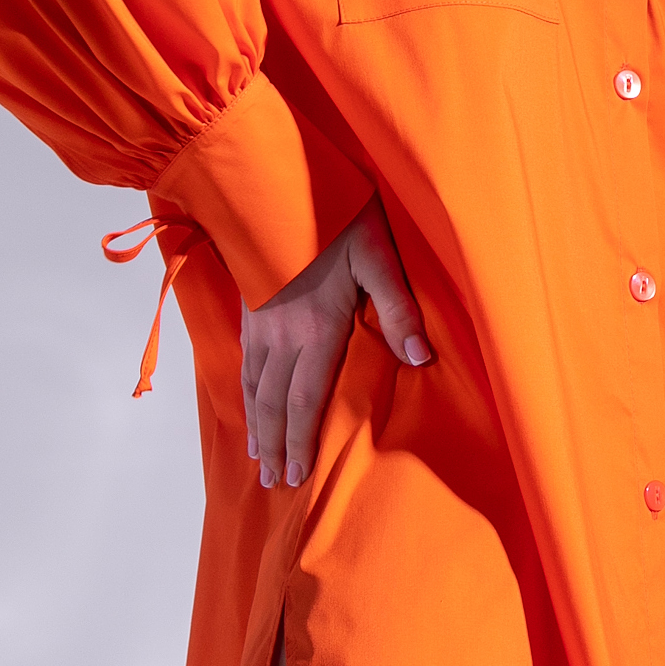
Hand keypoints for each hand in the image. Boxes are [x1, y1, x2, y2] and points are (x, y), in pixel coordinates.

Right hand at [240, 195, 430, 489]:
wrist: (276, 181)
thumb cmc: (336, 216)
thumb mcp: (379, 257)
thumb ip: (399, 309)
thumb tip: (421, 357)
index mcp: (316, 328)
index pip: (306, 399)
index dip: (301, 440)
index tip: (298, 475)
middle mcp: (282, 333)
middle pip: (274, 402)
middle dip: (275, 445)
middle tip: (273, 484)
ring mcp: (260, 320)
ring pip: (252, 385)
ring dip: (255, 424)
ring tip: (257, 457)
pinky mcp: (249, 305)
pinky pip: (243, 360)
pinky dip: (243, 391)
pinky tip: (246, 403)